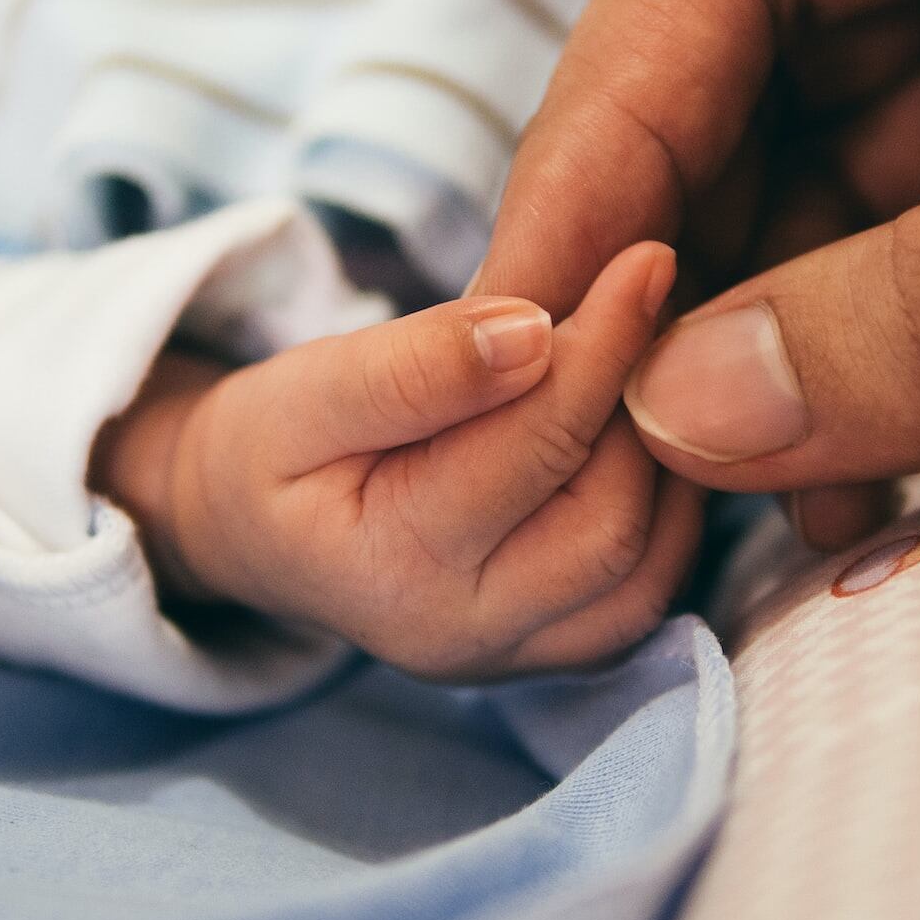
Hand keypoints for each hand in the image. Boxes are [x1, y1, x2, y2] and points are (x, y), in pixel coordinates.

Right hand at [92, 244, 704, 678]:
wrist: (253, 530)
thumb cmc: (274, 449)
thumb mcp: (307, 389)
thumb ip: (414, 366)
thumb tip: (533, 332)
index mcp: (393, 569)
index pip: (535, 446)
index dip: (602, 344)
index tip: (645, 260)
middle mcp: (463, 637)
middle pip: (609, 521)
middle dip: (640, 409)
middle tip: (649, 313)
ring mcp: (513, 659)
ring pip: (646, 565)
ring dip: (664, 460)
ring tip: (643, 368)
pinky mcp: (550, 655)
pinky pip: (647, 592)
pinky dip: (667, 510)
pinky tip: (641, 435)